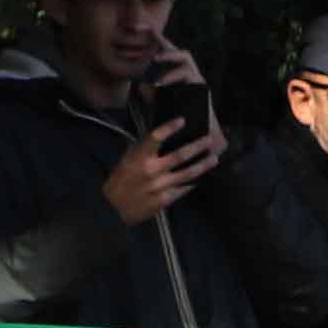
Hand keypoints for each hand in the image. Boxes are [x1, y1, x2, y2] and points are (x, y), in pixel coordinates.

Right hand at [102, 112, 225, 227]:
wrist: (113, 207)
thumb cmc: (121, 179)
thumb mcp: (128, 159)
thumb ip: (145, 150)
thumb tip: (166, 138)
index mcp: (138, 157)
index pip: (154, 138)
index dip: (169, 128)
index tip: (182, 120)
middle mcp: (150, 170)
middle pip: (179, 156)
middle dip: (197, 146)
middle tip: (210, 140)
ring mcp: (159, 185)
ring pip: (187, 173)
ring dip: (203, 165)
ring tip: (214, 158)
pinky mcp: (165, 199)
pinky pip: (184, 189)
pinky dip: (194, 182)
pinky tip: (203, 177)